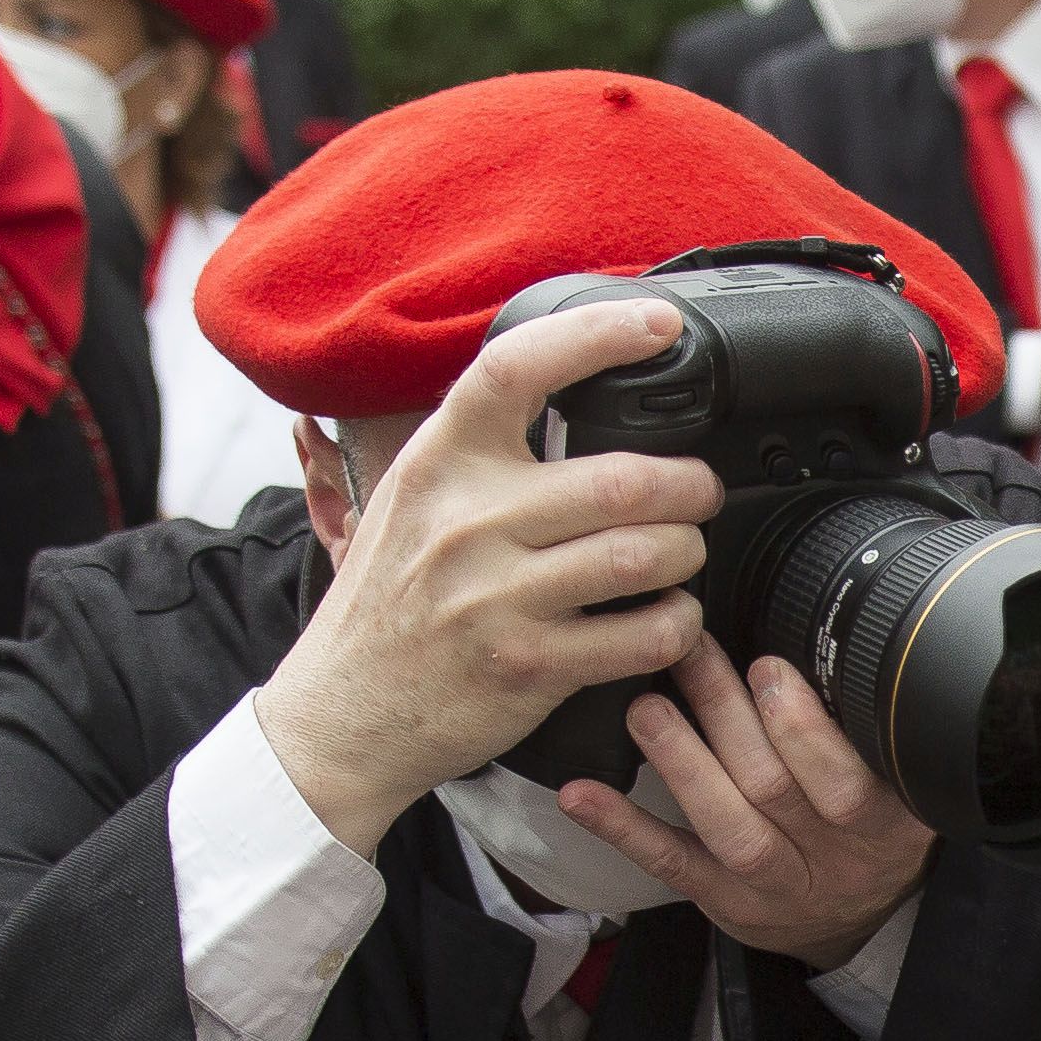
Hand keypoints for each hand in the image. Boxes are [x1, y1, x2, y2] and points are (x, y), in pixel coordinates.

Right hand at [250, 300, 719, 853]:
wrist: (343, 714)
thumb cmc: (387, 603)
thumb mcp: (409, 500)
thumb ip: (476, 452)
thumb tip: (567, 388)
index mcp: (438, 463)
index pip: (518, 369)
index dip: (599, 336)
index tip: (659, 326)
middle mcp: (466, 522)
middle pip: (620, 479)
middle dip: (688, 485)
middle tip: (697, 490)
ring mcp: (496, 598)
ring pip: (642, 555)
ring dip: (688, 552)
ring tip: (685, 551)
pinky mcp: (529, 666)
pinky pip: (641, 636)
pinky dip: (677, 624)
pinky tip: (670, 617)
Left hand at [560, 645, 935, 967]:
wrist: (852, 916)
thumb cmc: (869, 828)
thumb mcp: (901, 784)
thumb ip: (865, 729)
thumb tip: (812, 637)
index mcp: (885, 823)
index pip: (849, 783)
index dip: (804, 730)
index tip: (769, 668)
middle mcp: (831, 859)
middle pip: (774, 788)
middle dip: (727, 714)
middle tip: (689, 652)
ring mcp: (774, 885)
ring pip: (726, 825)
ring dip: (681, 760)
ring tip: (646, 709)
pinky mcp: (723, 900)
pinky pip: (672, 864)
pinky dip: (623, 827)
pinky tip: (583, 795)